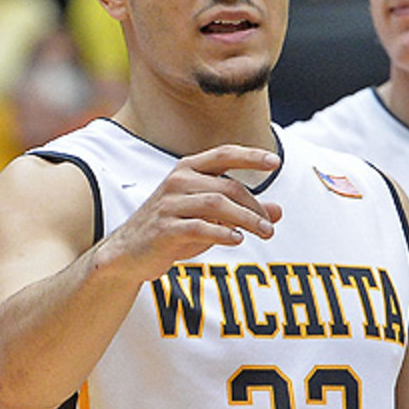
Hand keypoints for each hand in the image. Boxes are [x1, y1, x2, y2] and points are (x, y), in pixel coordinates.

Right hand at [98, 144, 283, 281]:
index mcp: (188, 169)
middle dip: (254, 207)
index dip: (250, 156)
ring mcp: (169, 204)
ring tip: (265, 233)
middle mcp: (178, 181)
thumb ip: (243, 211)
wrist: (128, 254)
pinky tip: (237, 240)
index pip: (224, 154)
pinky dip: (222, 233)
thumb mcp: (210, 218)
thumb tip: (280, 211)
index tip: (275, 161)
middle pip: (227, 187)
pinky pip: (200, 227)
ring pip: (217, 204)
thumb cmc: (174, 229)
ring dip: (246, 219)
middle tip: (270, 227)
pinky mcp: (164, 228)